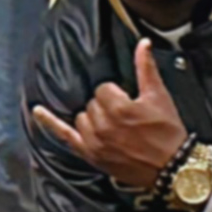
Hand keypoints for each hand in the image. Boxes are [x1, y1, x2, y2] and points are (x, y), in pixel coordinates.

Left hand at [29, 38, 194, 193]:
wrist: (174, 168)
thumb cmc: (168, 133)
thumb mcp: (159, 97)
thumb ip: (146, 68)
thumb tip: (143, 43)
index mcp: (119, 108)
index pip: (103, 89)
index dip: (117, 95)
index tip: (130, 104)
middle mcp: (103, 125)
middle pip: (92, 103)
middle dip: (107, 107)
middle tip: (126, 118)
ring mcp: (94, 141)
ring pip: (82, 117)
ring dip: (93, 119)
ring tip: (112, 126)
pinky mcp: (91, 154)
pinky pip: (64, 135)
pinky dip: (49, 122)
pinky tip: (37, 110)